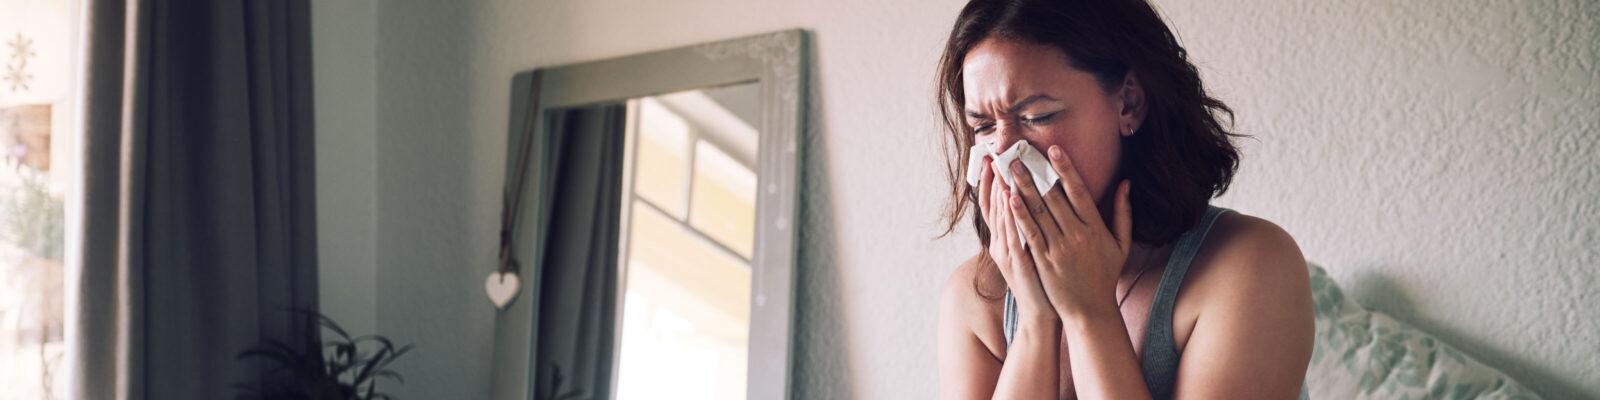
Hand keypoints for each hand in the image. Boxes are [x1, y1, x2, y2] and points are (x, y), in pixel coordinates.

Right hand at [977, 155, 1056, 322]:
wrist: (1042, 312)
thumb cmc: (1043, 280)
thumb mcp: (1032, 250)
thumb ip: (1031, 226)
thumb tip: (1032, 201)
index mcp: (1004, 239)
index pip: (994, 204)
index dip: (991, 181)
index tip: (991, 158)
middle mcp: (1000, 243)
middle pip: (993, 206)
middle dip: (993, 179)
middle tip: (992, 154)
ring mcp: (1007, 253)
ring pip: (1000, 217)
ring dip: (999, 191)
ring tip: (1000, 168)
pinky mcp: (1017, 263)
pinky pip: (1012, 235)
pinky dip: (1010, 216)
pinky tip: (1011, 199)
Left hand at [1004, 145, 1133, 319]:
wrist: (1090, 311)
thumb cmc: (1105, 276)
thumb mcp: (1121, 244)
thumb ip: (1123, 212)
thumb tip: (1126, 183)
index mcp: (1095, 227)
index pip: (1079, 191)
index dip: (1065, 168)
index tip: (1054, 149)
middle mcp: (1077, 235)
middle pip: (1054, 197)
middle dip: (1036, 173)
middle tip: (1019, 153)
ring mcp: (1059, 248)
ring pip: (1039, 212)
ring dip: (1023, 187)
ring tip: (1009, 169)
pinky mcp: (1044, 261)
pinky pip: (1030, 233)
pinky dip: (1019, 215)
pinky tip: (1009, 199)